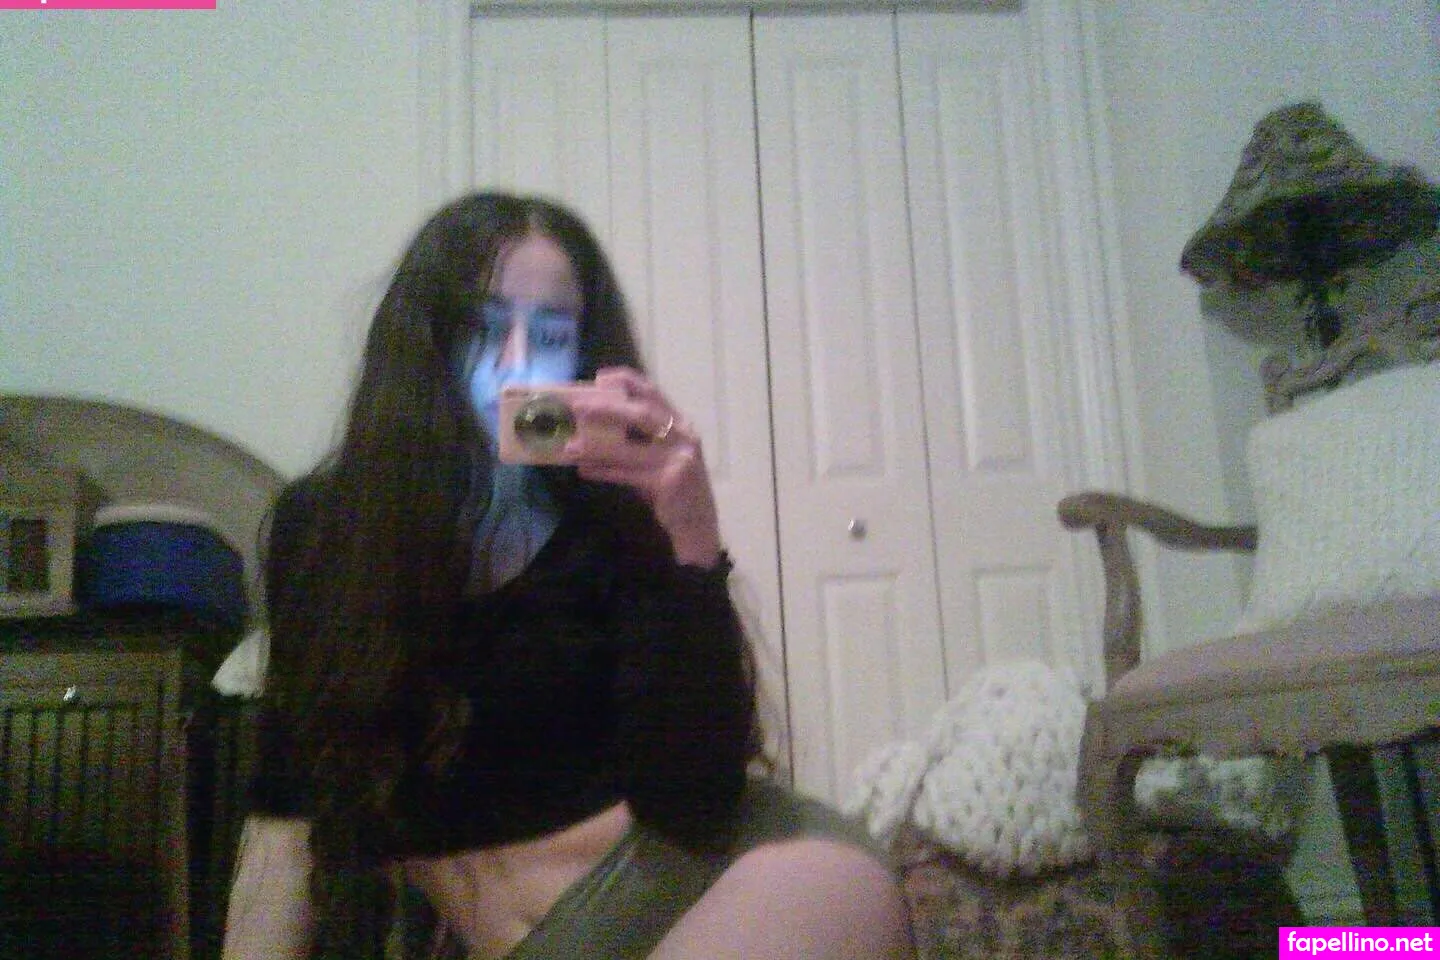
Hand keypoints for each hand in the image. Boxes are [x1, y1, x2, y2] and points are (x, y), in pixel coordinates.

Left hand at [564, 367, 722, 567]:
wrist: (698, 527)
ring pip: (628, 447)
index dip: (628, 381)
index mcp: (681, 425)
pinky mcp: (669, 482)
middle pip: (642, 414)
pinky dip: (603, 470)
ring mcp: (678, 459)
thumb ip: (638, 442)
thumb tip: (595, 429)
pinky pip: (627, 473)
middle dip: (607, 407)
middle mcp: (684, 437)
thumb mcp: (660, 459)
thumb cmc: (674, 491)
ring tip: (570, 446)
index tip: (601, 377)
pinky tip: (585, 470)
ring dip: (595, 446)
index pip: (654, 393)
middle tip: (578, 407)